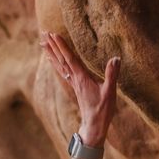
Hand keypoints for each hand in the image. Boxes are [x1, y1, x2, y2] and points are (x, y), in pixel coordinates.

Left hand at [40, 30, 119, 146]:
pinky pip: (63, 72)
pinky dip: (56, 63)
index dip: (62, 46)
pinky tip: (52, 59)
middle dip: (52, 46)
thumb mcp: (110, 92)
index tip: (54, 35)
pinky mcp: (75, 87)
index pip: (70, 59)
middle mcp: (75, 79)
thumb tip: (115, 58)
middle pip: (61, 60)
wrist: (94, 126)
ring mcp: (74, 83)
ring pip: (59, 65)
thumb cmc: (102, 110)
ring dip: (51, 53)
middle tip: (43, 32)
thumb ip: (112, 75)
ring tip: (43, 42)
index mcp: (82, 78)